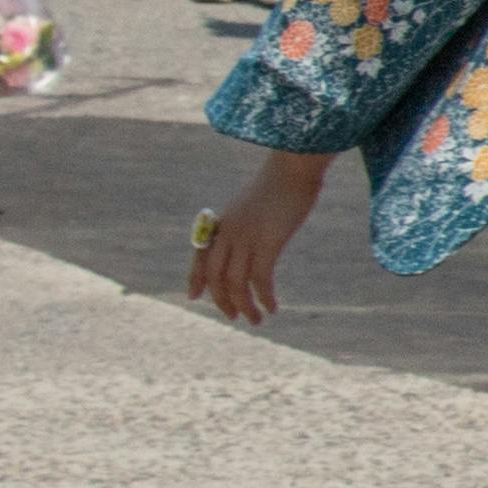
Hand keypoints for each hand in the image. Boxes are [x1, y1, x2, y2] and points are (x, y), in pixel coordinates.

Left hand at [185, 159, 318, 324]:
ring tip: (256, 320)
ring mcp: (246, 237)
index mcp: (222, 222)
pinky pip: (260, 279)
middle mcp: (228, 232)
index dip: (195, 278)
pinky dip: (264, 297)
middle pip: (216, 276)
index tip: (194, 297)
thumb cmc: (281, 183)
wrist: (293, 167)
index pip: (201, 256)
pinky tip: (273, 307)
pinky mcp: (267, 242)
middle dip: (223, 301)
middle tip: (235, 316)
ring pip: (236, 283)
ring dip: (245, 306)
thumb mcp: (254, 204)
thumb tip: (253, 240)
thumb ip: (247, 223)